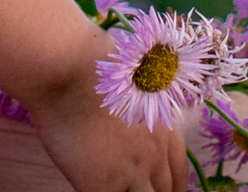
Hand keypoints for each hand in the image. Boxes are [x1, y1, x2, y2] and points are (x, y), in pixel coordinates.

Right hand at [17, 28, 189, 191]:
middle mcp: (154, 154)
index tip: (169, 190)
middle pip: (166, 191)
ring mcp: (131, 173)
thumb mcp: (131, 89)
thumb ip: (138, 112)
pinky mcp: (104, 186)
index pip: (179, 170)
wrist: (68, 71)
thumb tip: (130, 122)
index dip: (175, 185)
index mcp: (163, 129)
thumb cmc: (91, 67)